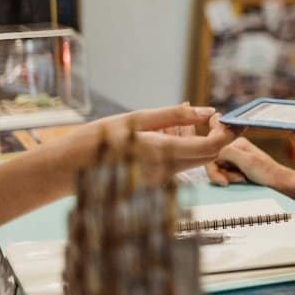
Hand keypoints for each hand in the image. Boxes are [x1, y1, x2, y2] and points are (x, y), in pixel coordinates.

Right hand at [68, 103, 237, 174]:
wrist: (68, 169)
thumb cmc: (98, 139)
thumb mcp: (137, 119)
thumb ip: (175, 116)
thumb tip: (207, 111)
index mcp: (163, 153)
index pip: (212, 147)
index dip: (227, 132)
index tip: (225, 117)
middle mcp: (166, 172)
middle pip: (207, 156)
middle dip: (216, 136)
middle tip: (208, 117)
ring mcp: (160, 181)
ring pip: (193, 160)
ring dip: (197, 142)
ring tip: (178, 123)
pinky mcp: (154, 183)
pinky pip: (178, 165)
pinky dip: (181, 149)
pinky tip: (163, 136)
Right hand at [206, 137, 293, 187]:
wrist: (278, 182)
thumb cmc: (266, 172)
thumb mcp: (246, 160)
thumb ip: (227, 152)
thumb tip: (213, 150)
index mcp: (236, 142)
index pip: (212, 154)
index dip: (215, 170)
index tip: (224, 181)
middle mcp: (234, 148)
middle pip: (214, 163)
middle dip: (223, 174)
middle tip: (238, 180)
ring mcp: (235, 157)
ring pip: (218, 170)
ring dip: (228, 178)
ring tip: (242, 180)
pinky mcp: (237, 167)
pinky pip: (224, 174)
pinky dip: (230, 179)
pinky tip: (241, 180)